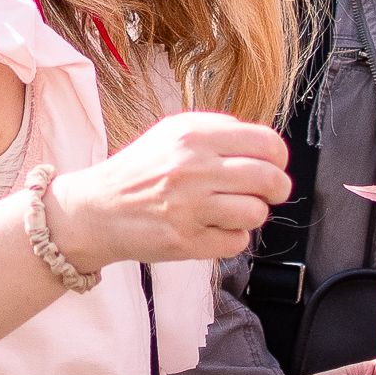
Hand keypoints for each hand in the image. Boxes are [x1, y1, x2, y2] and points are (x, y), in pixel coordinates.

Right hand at [45, 112, 289, 268]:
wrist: (97, 210)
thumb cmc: (140, 171)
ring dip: (253, 214)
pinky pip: (236, 242)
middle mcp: (193, 168)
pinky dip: (232, 237)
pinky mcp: (185, 241)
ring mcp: (189, 207)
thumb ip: (217, 132)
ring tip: (234, 210)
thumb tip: (265, 147)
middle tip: (271, 192)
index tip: (275, 165)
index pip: (265, 143)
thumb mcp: (173, 133)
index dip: (278, 157)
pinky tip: (214, 229)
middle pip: (268, 178)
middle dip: (278, 188)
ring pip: (256, 212)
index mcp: (193, 135)